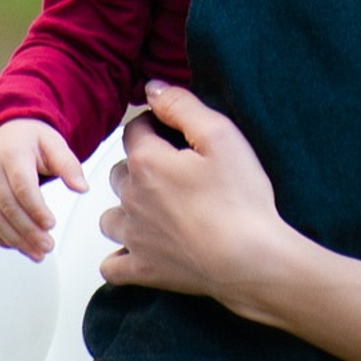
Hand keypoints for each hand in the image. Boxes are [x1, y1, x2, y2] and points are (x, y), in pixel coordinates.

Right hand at [0, 119, 87, 260]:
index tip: (51, 224)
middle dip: (28, 230)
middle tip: (48, 246)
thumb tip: (82, 188)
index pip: (22, 186)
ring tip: (37, 253)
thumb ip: (68, 164)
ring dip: (16, 240)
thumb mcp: (52, 142)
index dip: (36, 208)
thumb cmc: (29, 137)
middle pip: (8, 207)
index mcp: (11, 154)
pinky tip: (18, 246)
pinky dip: (1, 237)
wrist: (1, 131)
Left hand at [98, 82, 289, 298]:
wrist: (250, 259)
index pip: (134, 129)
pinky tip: (140, 247)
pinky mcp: (143, 271)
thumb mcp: (220, 135)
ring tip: (159, 206)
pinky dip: (120, 255)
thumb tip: (153, 89)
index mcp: (147, 163)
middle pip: (120, 171)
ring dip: (127, 208)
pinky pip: (112, 265)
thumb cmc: (239, 198)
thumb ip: (182, 106)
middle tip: (177, 169)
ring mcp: (134, 238)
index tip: (176, 130)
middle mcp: (132, 199)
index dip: (154, 124)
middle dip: (141, 164)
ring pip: (111, 216)